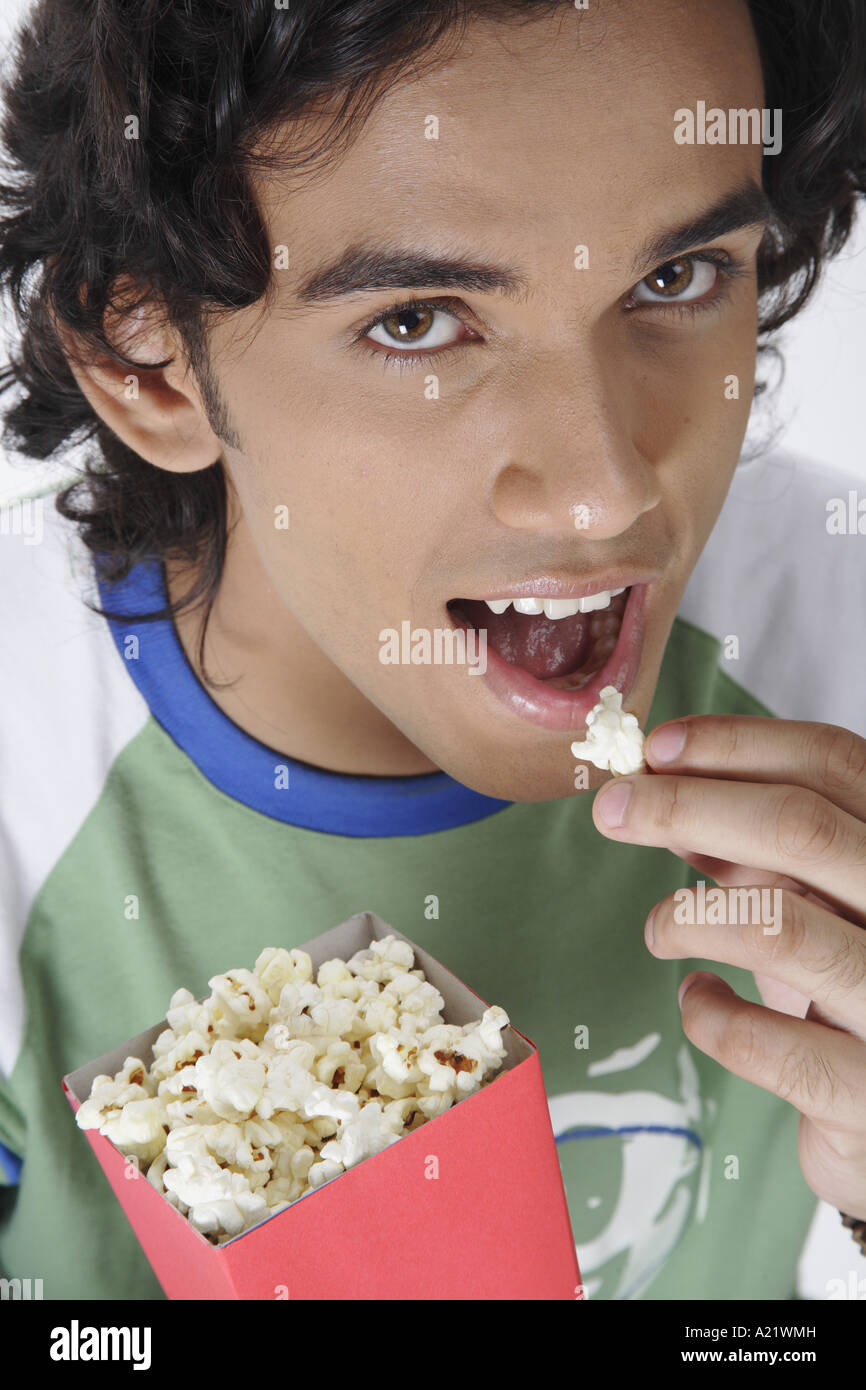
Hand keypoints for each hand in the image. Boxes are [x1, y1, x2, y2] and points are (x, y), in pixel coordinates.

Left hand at [591, 715, 865, 1218]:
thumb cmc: (851, 990)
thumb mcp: (818, 902)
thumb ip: (759, 849)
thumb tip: (661, 786)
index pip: (835, 763)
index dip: (739, 745)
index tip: (657, 748)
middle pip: (801, 828)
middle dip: (687, 807)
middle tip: (611, 810)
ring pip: (780, 925)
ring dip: (690, 916)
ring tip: (658, 929)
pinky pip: (769, 1044)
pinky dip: (710, 1016)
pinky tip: (698, 1001)